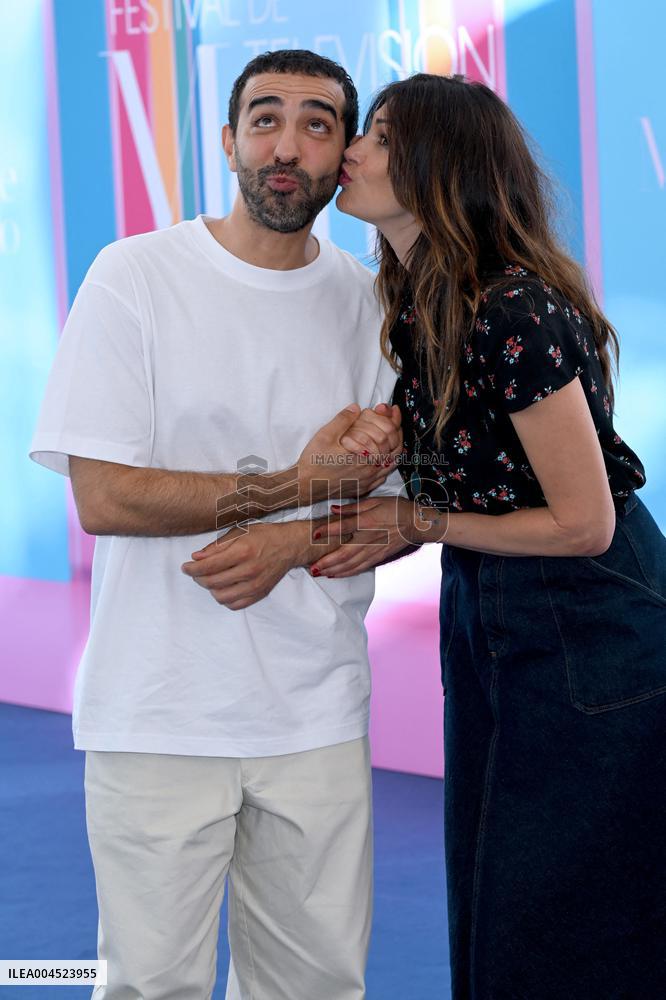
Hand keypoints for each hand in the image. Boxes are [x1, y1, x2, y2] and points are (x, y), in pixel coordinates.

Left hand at [181, 521, 307, 610]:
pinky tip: (222, 588)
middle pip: (212, 582)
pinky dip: (224, 599)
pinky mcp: (260, 594)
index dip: (192, 569)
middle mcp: (249, 570)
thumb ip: (216, 546)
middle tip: (195, 572)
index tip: (185, 567)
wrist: (290, 546)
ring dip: (210, 589)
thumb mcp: (239, 532)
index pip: (209, 566)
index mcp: (243, 552)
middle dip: (198, 578)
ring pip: (221, 596)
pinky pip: (235, 605)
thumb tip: (196, 557)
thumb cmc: (264, 536)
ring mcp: (255, 585)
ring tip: (209, 580)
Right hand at [297, 403, 401, 503]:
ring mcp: (367, 481)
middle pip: (395, 450)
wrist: (305, 485)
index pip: (389, 437)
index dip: (393, 421)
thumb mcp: (325, 435)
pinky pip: (382, 477)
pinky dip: (386, 465)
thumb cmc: (313, 461)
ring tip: (390, 438)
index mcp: (363, 455)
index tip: (392, 411)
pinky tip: (381, 458)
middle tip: (394, 422)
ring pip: (391, 464)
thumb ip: (343, 420)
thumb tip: (356, 408)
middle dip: (396, 433)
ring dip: (393, 449)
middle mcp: (369, 470)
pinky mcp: (362, 488)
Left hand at [309, 496, 429, 577]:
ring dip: (333, 570)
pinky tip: (334, 575)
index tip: (314, 533)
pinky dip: (346, 573)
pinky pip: (360, 568)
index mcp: (367, 521)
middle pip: (344, 553)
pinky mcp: (378, 557)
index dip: (329, 530)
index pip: (345, 526)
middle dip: (327, 562)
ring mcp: (374, 550)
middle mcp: (369, 538)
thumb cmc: (395, 508)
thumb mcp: (375, 501)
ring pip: (351, 564)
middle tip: (311, 567)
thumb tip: (333, 509)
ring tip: (318, 573)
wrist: (417, 523)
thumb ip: (353, 507)